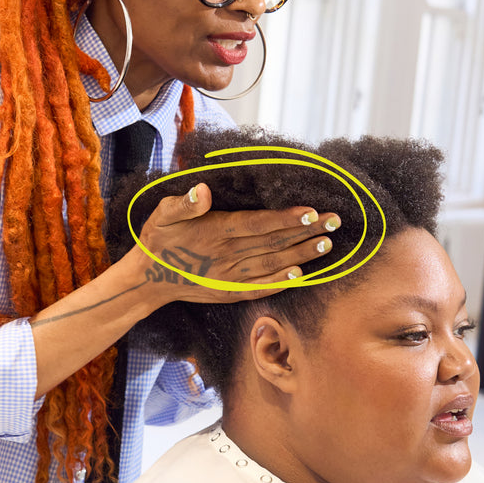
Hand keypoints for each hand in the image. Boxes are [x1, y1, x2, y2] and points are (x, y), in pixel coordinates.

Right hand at [131, 182, 339, 305]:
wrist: (148, 279)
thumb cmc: (158, 239)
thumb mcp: (161, 214)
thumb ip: (183, 203)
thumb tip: (203, 190)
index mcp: (215, 232)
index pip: (257, 224)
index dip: (285, 219)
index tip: (311, 211)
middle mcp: (227, 256)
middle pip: (273, 242)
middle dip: (306, 231)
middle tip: (335, 221)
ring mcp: (230, 276)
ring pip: (273, 264)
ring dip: (302, 254)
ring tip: (327, 244)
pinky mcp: (230, 291)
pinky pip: (261, 286)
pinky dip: (282, 281)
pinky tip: (301, 274)